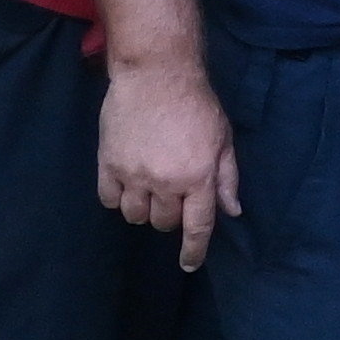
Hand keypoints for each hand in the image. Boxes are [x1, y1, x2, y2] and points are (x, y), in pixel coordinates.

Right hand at [96, 59, 238, 271]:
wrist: (156, 75)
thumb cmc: (197, 105)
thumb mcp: (224, 139)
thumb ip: (227, 178)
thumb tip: (231, 211)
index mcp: (199, 177)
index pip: (197, 227)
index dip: (193, 250)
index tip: (189, 264)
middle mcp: (166, 182)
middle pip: (163, 222)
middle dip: (170, 217)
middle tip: (173, 197)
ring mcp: (134, 174)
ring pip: (134, 215)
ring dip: (143, 209)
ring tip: (149, 189)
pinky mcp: (108, 164)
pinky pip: (108, 199)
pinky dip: (117, 198)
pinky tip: (126, 184)